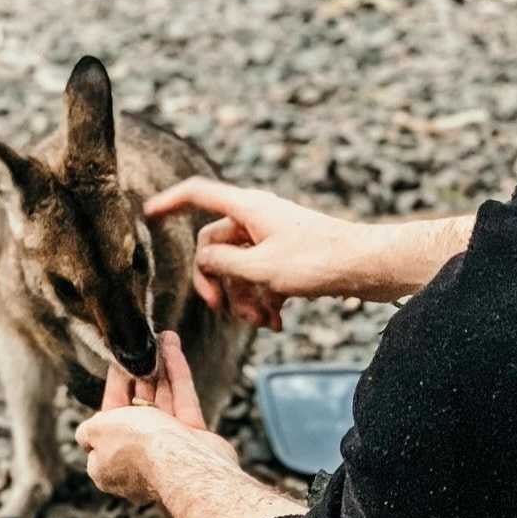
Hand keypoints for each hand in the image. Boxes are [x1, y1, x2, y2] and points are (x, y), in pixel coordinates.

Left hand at [75, 331, 237, 502]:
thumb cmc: (136, 447)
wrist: (183, 464)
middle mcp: (138, 456)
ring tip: (160, 339)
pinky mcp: (194, 438)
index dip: (113, 391)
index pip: (106, 422)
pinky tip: (172, 348)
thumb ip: (87, 430)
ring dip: (160, 368)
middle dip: (140, 376)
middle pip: (137, 408)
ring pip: (162, 401)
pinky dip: (177, 375)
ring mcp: (168, 448)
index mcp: (108, 462)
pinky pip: (183, 401)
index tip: (118, 366)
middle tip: (141, 348)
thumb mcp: (97, 433)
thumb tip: (84, 433)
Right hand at [146, 178, 368, 322]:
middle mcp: (257, 217)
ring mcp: (272, 236)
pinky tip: (276, 323)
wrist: (369, 267)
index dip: (169, 202)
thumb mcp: (261, 269)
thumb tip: (203, 262)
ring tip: (263, 322)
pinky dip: (262, 299)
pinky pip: (258, 275)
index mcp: (247, 208)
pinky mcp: (286, 255)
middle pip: (214, 246)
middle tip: (222, 310)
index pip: (198, 194)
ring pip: (237, 267)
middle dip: (218, 283)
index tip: (147, 214)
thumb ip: (222, 263)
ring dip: (244, 298)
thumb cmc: (319, 262)